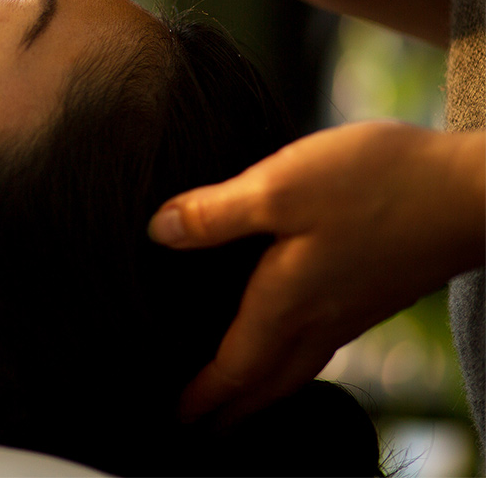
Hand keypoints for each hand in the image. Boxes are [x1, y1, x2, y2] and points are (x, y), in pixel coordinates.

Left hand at [148, 121, 485, 422]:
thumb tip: (158, 233)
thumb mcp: (279, 187)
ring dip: (262, 390)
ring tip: (239, 397)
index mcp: (288, 302)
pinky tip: (292, 339)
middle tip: (201, 429)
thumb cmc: (374, 183)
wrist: (469, 191)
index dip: (202, 396)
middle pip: (267, 383)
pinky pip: (320, 346)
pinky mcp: (373, 291)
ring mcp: (353, 309)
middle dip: (231, 411)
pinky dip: (292, 360)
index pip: (234, 368)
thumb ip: (217, 214)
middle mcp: (320, 318)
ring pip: (295, 368)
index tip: (174, 419)